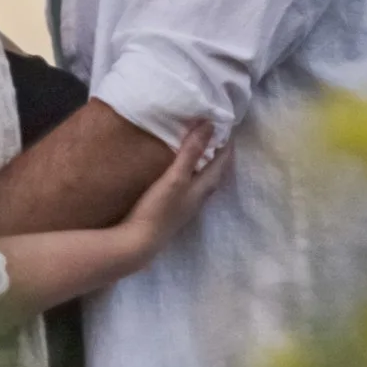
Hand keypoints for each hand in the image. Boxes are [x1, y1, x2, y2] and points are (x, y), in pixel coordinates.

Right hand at [117, 122, 228, 267]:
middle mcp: (200, 196)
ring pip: (203, 178)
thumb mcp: (175, 177)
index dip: (226, 143)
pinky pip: (189, 184)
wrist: (140, 242)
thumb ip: (191, 152)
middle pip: (215, 170)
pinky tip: (180, 169)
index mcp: (204, 187)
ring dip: (204, 162)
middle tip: (214, 132)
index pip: (223, 161)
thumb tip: (210, 125)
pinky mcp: (175, 207)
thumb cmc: (160, 209)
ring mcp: (187, 203)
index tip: (226, 124)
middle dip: (217, 151)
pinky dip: (190, 171)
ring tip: (199, 146)